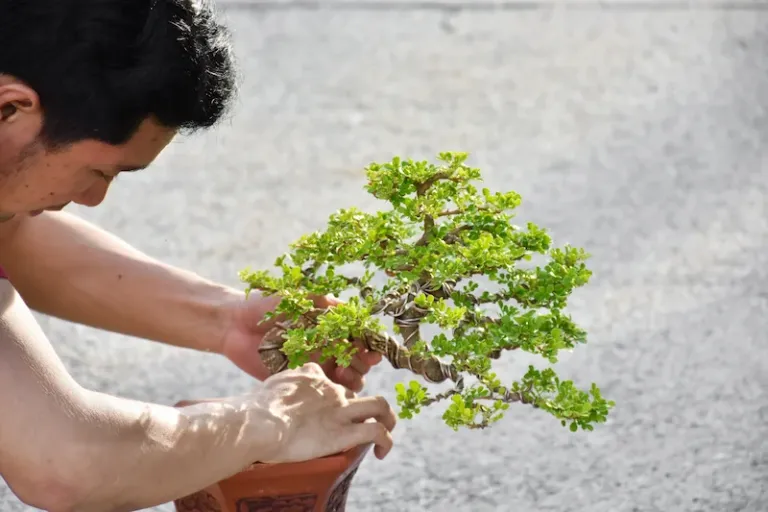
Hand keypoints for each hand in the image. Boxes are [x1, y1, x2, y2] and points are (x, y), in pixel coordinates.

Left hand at [221, 292, 382, 391]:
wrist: (232, 323)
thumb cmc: (265, 305)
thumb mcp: (296, 297)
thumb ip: (322, 301)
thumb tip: (349, 309)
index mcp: (327, 329)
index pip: (357, 339)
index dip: (368, 344)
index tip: (372, 348)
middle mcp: (323, 349)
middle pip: (355, 363)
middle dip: (363, 364)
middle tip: (360, 363)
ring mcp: (311, 367)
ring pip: (342, 382)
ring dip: (351, 381)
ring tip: (345, 376)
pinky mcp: (296, 381)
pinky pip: (319, 392)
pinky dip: (330, 394)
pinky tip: (330, 389)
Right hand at [257, 363, 395, 462]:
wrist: (260, 422)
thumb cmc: (255, 408)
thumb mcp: (272, 386)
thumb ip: (282, 387)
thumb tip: (280, 395)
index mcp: (312, 376)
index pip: (332, 380)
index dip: (334, 394)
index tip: (329, 409)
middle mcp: (332, 389)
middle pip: (356, 393)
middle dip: (358, 409)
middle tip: (353, 428)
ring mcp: (341, 409)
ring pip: (379, 405)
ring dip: (388, 418)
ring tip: (385, 433)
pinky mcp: (344, 432)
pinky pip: (377, 432)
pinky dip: (386, 441)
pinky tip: (380, 453)